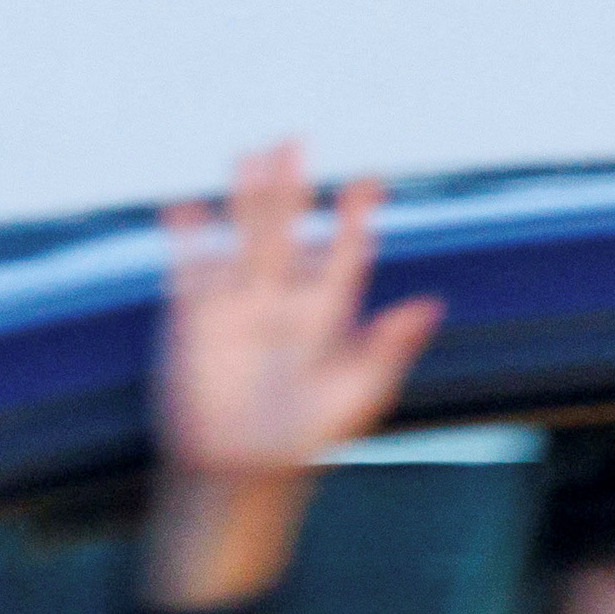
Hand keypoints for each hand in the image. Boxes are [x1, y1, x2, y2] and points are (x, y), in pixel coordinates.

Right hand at [139, 141, 440, 611]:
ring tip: (248, 154)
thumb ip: (387, 348)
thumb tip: (430, 304)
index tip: (367, 182)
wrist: (237, 473)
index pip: (346, 255)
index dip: (356, 219)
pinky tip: (184, 208)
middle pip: (288, 232)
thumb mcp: (357, 396)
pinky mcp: (195, 321)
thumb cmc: (304, 441)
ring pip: (242, 238)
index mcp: (327, 317)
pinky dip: (186, 238)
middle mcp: (283, 303)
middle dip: (293, 189)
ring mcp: (238, 307)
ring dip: (243, 199)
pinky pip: (190, 269)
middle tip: (296, 140)